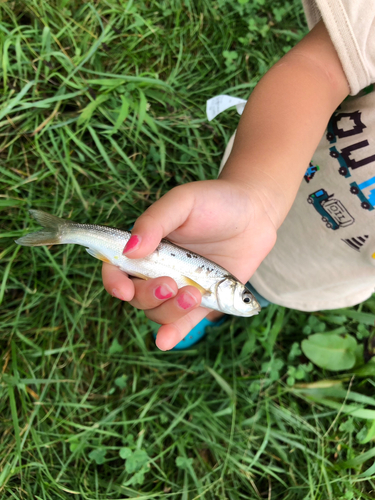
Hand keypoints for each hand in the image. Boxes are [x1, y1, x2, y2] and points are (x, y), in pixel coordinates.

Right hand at [102, 179, 276, 349]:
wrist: (255, 213)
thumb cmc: (216, 201)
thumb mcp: (183, 201)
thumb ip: (154, 221)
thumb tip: (128, 250)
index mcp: (146, 246)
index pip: (117, 269)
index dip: (114, 282)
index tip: (124, 288)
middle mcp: (158, 269)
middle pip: (137, 296)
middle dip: (149, 296)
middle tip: (171, 284)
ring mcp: (180, 287)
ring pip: (159, 312)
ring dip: (169, 311)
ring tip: (195, 294)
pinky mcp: (203, 301)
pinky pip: (184, 323)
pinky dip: (173, 334)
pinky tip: (166, 341)